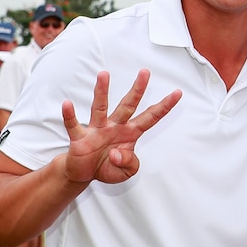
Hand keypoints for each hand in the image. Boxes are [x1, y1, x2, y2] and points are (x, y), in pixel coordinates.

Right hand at [61, 70, 181, 185]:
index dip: (164, 106)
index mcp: (131, 133)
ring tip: (104, 75)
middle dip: (138, 89)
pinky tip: (67, 104)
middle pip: (128, 105)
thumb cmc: (108, 167)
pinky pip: (74, 125)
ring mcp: (97, 130)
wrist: (85, 174)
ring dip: (102, 91)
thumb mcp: (127, 172)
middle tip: (145, 72)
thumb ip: (129, 163)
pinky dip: (70, 115)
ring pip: (100, 108)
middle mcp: (115, 127)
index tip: (178, 93)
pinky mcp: (80, 138)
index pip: (151, 117)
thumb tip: (117, 153)